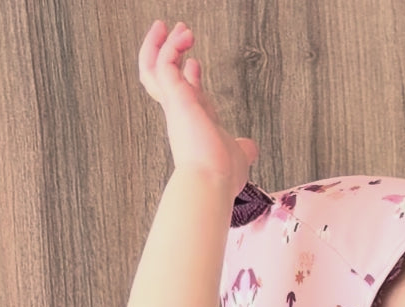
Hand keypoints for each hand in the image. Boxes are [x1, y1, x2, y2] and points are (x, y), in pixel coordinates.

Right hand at [138, 20, 257, 194]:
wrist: (212, 181)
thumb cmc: (221, 174)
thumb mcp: (238, 156)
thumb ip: (243, 148)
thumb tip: (251, 148)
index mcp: (193, 124)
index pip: (187, 95)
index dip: (190, 78)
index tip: (195, 63)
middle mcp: (180, 114)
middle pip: (161, 79)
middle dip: (167, 54)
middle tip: (175, 34)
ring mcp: (175, 105)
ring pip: (153, 68)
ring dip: (162, 44)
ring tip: (175, 26)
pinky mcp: (175, 96)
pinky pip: (165, 62)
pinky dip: (172, 46)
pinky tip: (185, 35)